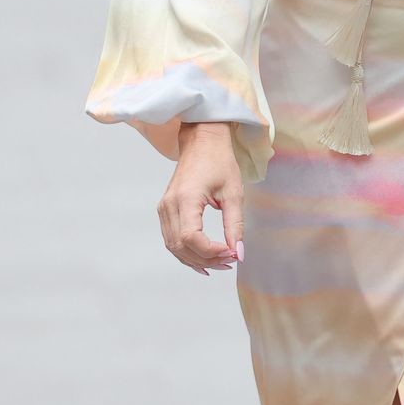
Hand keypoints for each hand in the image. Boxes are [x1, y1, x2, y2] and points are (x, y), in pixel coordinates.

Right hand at [157, 122, 243, 277]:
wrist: (202, 142)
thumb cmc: (218, 161)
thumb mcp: (234, 193)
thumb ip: (235, 225)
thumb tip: (239, 253)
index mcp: (186, 198)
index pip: (191, 238)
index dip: (211, 252)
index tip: (231, 253)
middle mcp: (169, 205)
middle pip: (181, 247)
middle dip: (207, 259)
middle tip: (230, 259)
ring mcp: (164, 208)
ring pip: (174, 247)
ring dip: (197, 259)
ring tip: (221, 261)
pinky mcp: (165, 210)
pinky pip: (172, 240)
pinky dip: (187, 252)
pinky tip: (205, 259)